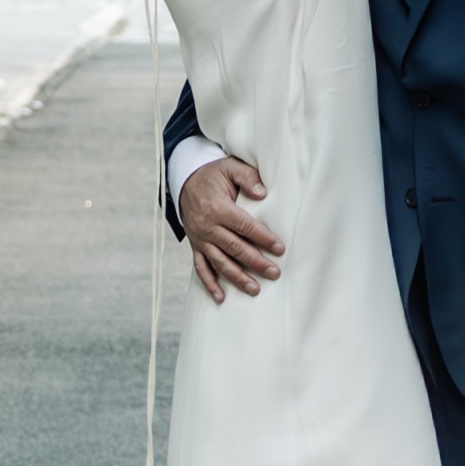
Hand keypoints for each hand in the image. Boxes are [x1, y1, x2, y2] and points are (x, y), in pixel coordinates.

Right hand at [180, 154, 282, 302]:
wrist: (185, 182)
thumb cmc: (213, 175)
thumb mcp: (229, 167)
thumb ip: (247, 177)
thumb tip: (262, 193)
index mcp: (217, 208)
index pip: (244, 225)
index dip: (262, 237)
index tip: (279, 248)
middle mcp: (207, 226)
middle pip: (234, 247)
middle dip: (255, 262)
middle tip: (274, 273)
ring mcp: (200, 238)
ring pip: (219, 262)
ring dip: (237, 277)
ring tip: (255, 289)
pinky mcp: (195, 246)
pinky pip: (200, 268)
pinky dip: (209, 284)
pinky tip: (221, 298)